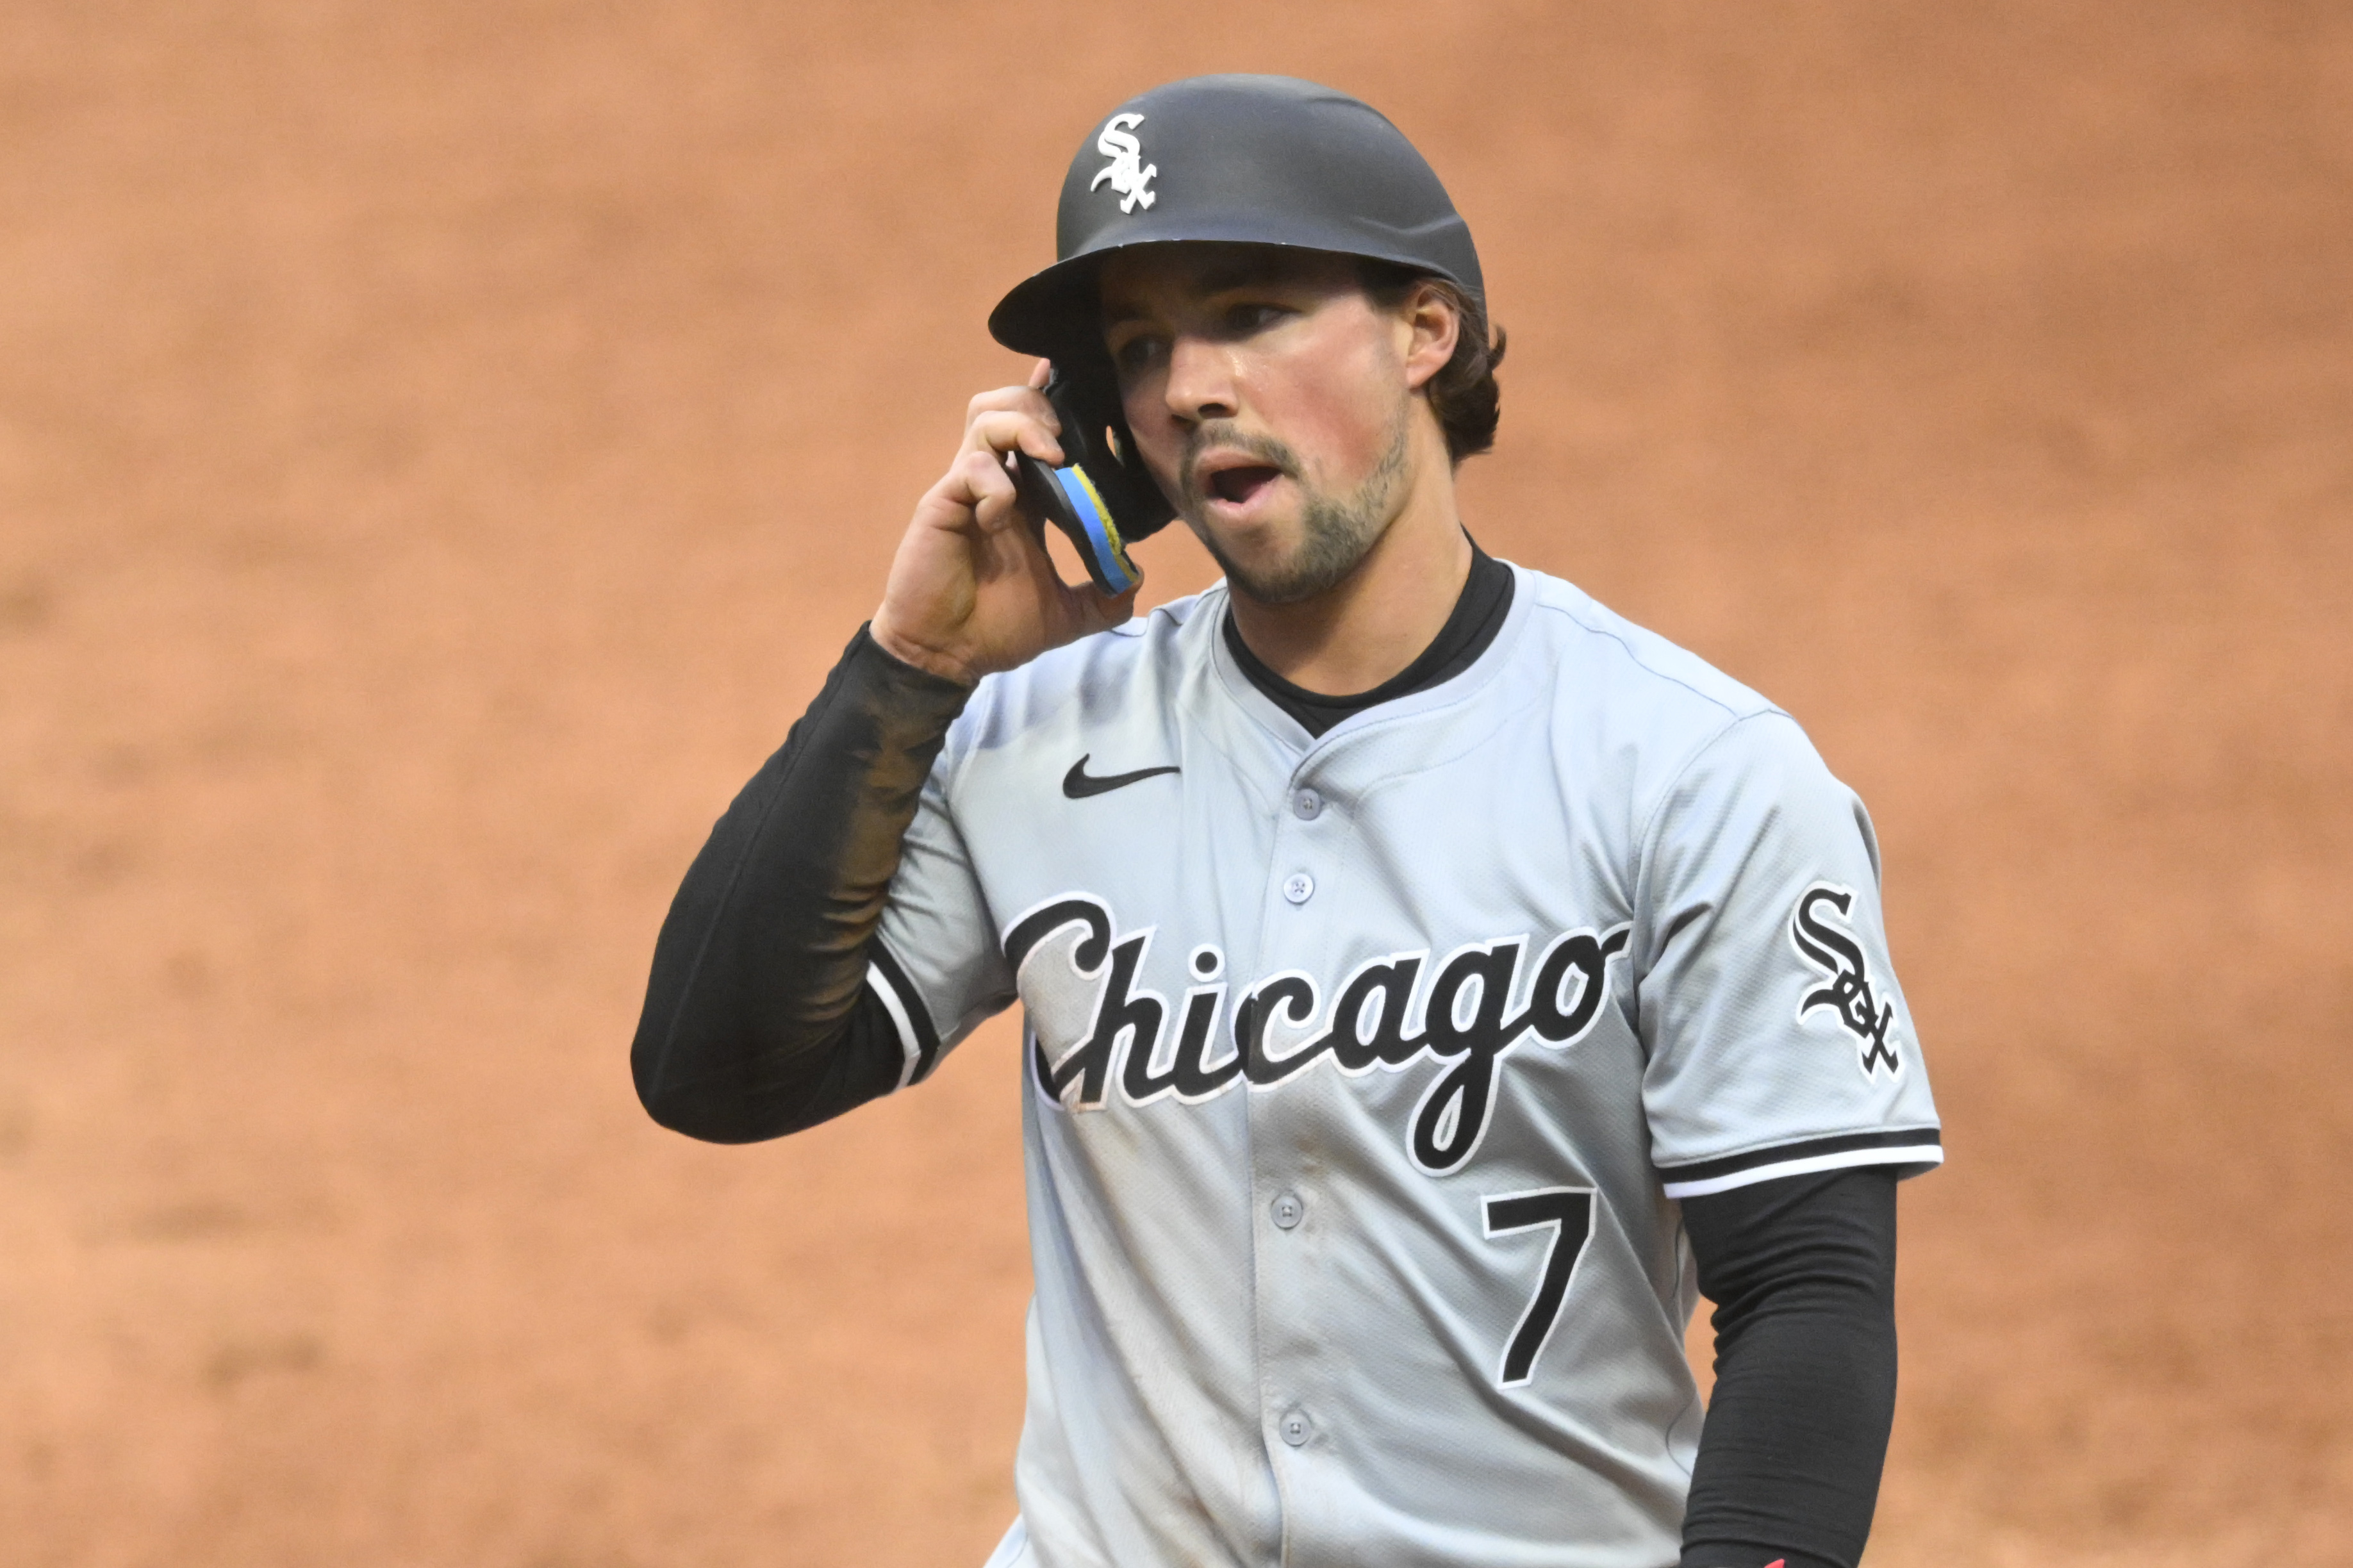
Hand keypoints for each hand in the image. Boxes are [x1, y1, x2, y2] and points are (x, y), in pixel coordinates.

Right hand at [870, 360, 1139, 685]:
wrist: (947, 656)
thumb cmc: (996, 630)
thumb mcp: (1067, 616)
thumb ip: (1104, 597)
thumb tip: (1136, 577)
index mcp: (1025, 499)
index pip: (1037, 432)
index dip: (1056, 403)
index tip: (1084, 386)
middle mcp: (996, 483)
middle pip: (1007, 405)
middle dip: (1040, 404)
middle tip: (1068, 436)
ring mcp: (966, 489)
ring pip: (985, 417)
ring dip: (1022, 424)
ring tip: (1050, 454)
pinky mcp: (942, 504)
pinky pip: (971, 467)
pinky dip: (995, 482)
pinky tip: (1002, 515)